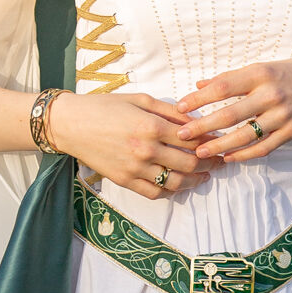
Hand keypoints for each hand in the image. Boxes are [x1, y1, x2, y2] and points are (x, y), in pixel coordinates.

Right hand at [50, 90, 209, 196]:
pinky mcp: (125, 181)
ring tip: (205, 176)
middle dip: (210, 163)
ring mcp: (135, 168)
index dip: (210, 141)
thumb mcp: (139, 99)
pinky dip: (171, 192)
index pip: (191, 138)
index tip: (220, 141)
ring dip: (195, 181)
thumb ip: (169, 110)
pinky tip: (179, 185)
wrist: (71, 124)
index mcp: (151, 126)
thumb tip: (196, 119)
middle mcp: (146, 150)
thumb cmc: (104, 107)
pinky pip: (155, 193)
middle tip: (220, 161)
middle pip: (189, 163)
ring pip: (176, 182)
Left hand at [180, 59, 291, 160]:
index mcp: (261, 73)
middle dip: (202, 126)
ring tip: (200, 152)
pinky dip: (244, 155)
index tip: (180, 108)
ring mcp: (282, 115)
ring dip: (220, 146)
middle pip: (230, 114)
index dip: (199, 98)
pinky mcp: (291, 132)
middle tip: (181, 135)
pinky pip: (263, 147)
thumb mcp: (263, 68)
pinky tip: (228, 157)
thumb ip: (232, 78)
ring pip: (245, 135)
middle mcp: (271, 94)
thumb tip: (199, 84)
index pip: (223, 86)